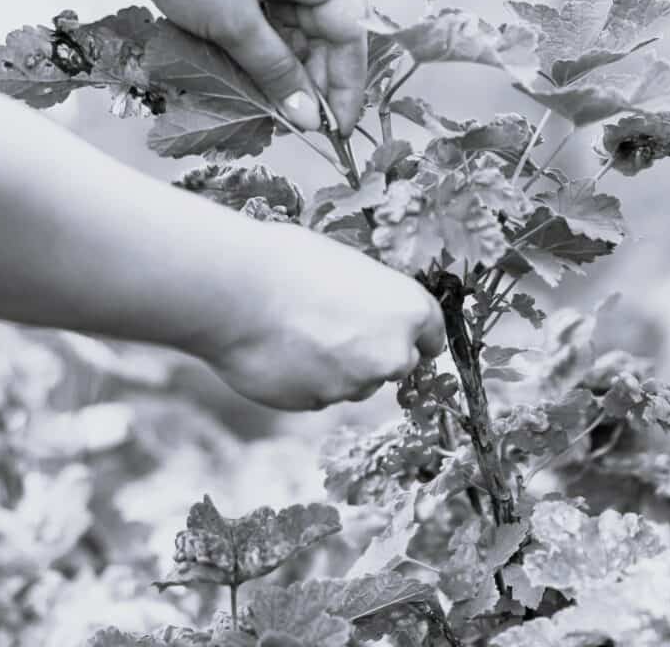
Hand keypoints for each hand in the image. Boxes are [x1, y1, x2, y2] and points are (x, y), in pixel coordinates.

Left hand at [103, 0, 367, 133]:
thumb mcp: (233, 23)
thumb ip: (276, 73)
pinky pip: (270, 20)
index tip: (339, 130)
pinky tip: (257, 83)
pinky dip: (265, 51)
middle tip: (303, 125)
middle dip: (314, 79)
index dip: (346, 84)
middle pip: (324, 31)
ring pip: (296, 30)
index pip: (348, 30)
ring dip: (287, 69)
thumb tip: (309, 119)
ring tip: (277, 110)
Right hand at [200, 225, 446, 411]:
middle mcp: (392, 353)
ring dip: (337, 369)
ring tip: (297, 335)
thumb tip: (368, 310)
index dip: (415, 336)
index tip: (402, 337)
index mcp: (409, 309)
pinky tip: (281, 353)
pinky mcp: (319, 405)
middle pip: (398, 364)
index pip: (432, 335)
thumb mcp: (347, 267)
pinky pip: (319, 395)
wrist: (237, 293)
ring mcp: (356, 384)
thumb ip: (371, 299)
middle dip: (374, 354)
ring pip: (356, 384)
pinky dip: (305, 381)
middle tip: (336, 331)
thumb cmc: (289, 264)